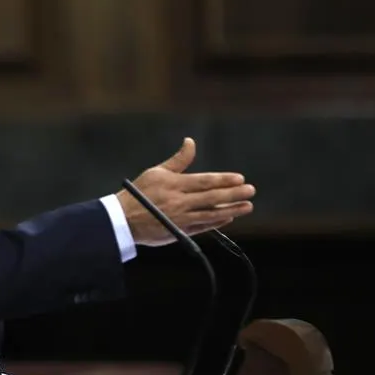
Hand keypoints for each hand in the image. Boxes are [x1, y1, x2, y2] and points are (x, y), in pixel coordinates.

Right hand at [116, 137, 254, 245]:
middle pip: (212, 197)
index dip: (224, 180)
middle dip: (234, 194)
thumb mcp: (157, 172)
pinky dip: (216, 223)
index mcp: (174, 184)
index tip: (240, 178)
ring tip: (247, 206)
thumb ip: (178, 160)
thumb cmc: (139, 193)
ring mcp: (180, 218)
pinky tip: (228, 218)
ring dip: (232, 210)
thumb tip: (190, 141)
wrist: (123, 220)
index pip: (205, 181)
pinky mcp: (179, 232)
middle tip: (251, 190)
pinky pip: (202, 227)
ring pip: (211, 214)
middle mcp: (179, 201)